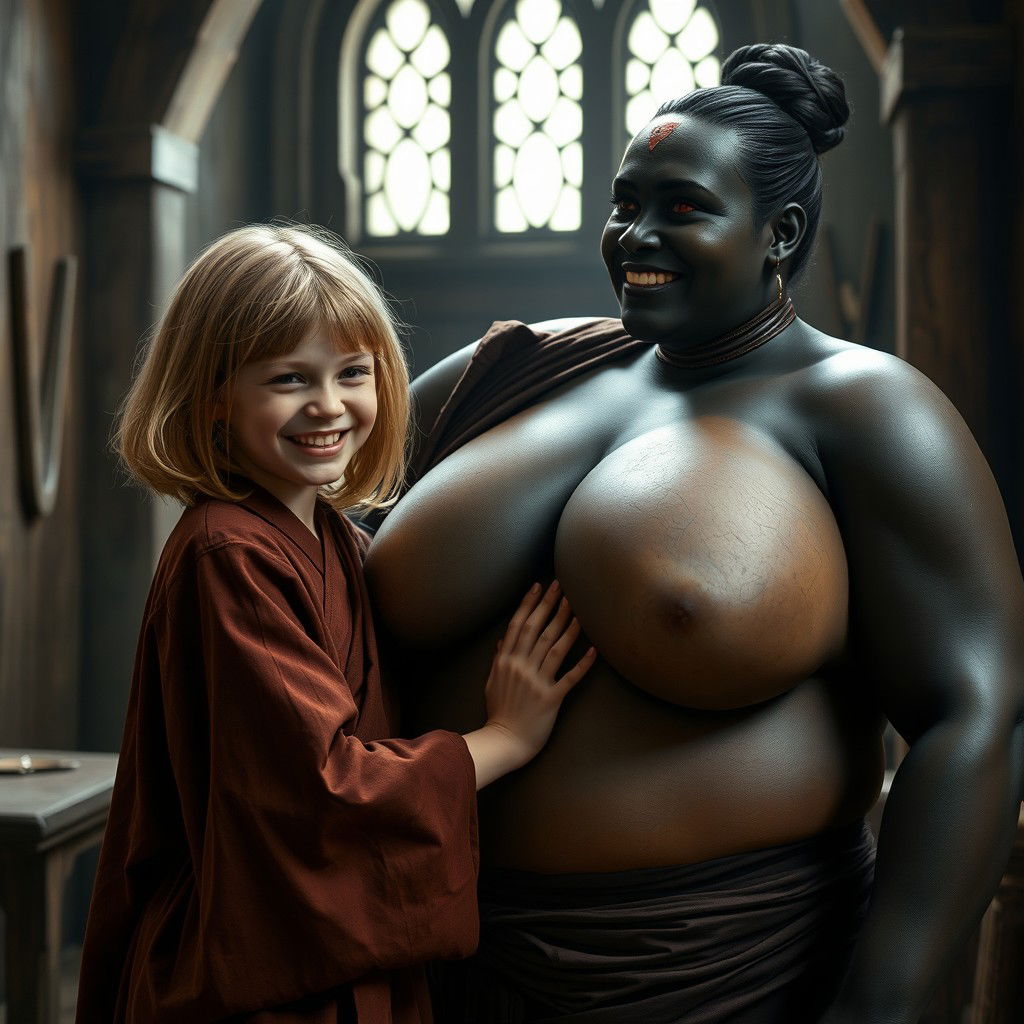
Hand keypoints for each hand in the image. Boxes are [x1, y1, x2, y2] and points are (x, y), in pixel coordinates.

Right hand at [462, 581, 595, 788]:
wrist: (503, 741)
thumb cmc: (498, 712)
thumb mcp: (491, 682)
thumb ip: (498, 659)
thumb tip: (503, 639)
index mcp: (505, 661)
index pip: (518, 624)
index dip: (529, 603)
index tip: (538, 586)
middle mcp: (521, 667)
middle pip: (538, 629)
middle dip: (550, 605)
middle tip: (562, 586)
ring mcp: (536, 682)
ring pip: (555, 647)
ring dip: (567, 626)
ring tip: (578, 608)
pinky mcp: (551, 698)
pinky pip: (570, 677)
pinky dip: (583, 664)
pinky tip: (594, 649)